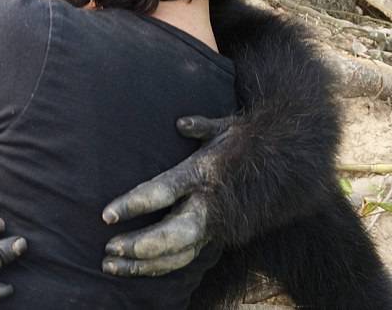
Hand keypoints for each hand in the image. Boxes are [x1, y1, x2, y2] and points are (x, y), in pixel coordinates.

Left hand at [101, 116, 231, 276]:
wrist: (284, 167)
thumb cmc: (246, 143)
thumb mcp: (226, 127)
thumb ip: (200, 126)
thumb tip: (181, 123)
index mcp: (203, 174)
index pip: (163, 192)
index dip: (134, 205)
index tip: (107, 215)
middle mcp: (207, 205)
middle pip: (173, 235)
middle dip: (141, 245)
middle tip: (110, 247)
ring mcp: (212, 225)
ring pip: (177, 255)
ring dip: (142, 265)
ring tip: (109, 265)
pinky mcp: (213, 237)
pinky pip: (183, 259)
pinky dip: (157, 267)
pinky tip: (132, 268)